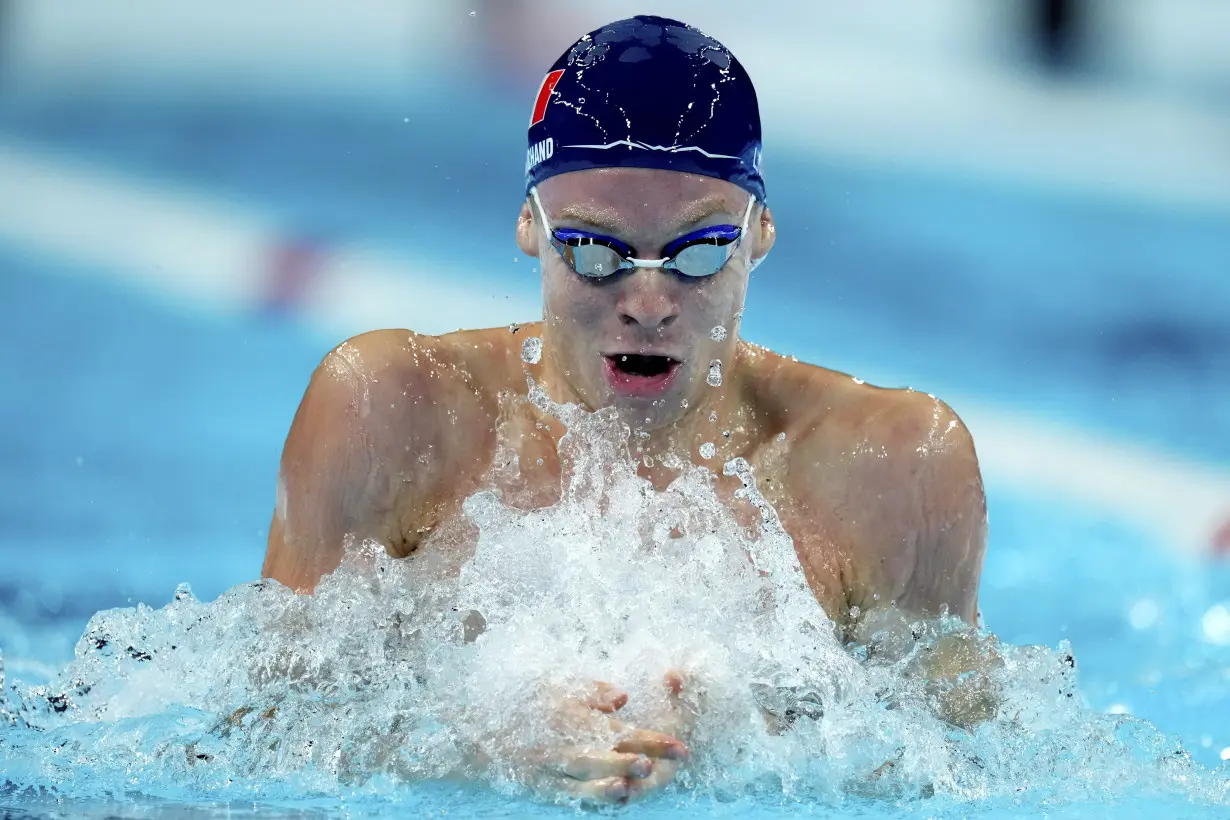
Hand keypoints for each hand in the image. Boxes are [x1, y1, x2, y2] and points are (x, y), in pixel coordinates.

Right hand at [533, 672, 692, 804]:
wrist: (486, 739)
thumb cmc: (526, 709)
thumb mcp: (557, 688)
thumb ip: (592, 693)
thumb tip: (623, 697)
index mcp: (575, 718)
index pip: (620, 729)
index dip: (651, 739)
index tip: (680, 748)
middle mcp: (564, 742)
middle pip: (604, 751)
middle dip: (632, 759)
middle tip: (658, 764)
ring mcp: (552, 767)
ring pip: (582, 773)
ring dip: (608, 778)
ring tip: (630, 783)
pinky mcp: (542, 788)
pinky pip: (568, 795)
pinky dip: (589, 799)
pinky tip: (612, 804)